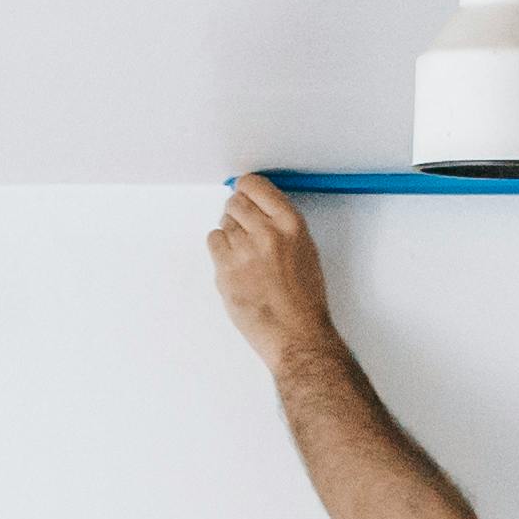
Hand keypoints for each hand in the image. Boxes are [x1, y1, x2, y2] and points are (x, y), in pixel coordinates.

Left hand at [206, 173, 338, 369]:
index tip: (244, 195)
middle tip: (245, 233)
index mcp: (290, 224)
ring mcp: (244, 251)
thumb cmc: (303, 299)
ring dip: (230, 236)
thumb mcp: (305, 249)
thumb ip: (281, 224)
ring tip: (246, 259)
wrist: (295, 334)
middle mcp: (267, 233)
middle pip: (235, 202)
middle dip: (237, 214)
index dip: (245, 190)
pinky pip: (213, 241)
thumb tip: (257, 207)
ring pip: (223, 223)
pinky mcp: (226, 270)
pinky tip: (236, 266)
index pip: (254, 185)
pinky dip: (220, 251)